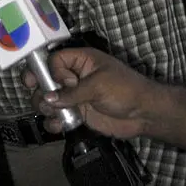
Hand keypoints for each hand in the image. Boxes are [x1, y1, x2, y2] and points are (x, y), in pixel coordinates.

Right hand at [23, 47, 158, 140]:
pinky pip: (58, 116)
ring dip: (45, 107)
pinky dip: (54, 122)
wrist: (145, 114)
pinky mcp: (78, 113)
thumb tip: (47, 98)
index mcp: (80, 60)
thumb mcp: (98, 86)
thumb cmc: (125, 90)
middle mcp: (74, 76)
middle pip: (45, 79)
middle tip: (42, 101)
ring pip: (48, 99)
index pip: (54, 60)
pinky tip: (57, 126)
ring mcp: (74, 96)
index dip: (52, 71)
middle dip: (40, 90)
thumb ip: (72, 93)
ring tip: (52, 114)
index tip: (63, 83)